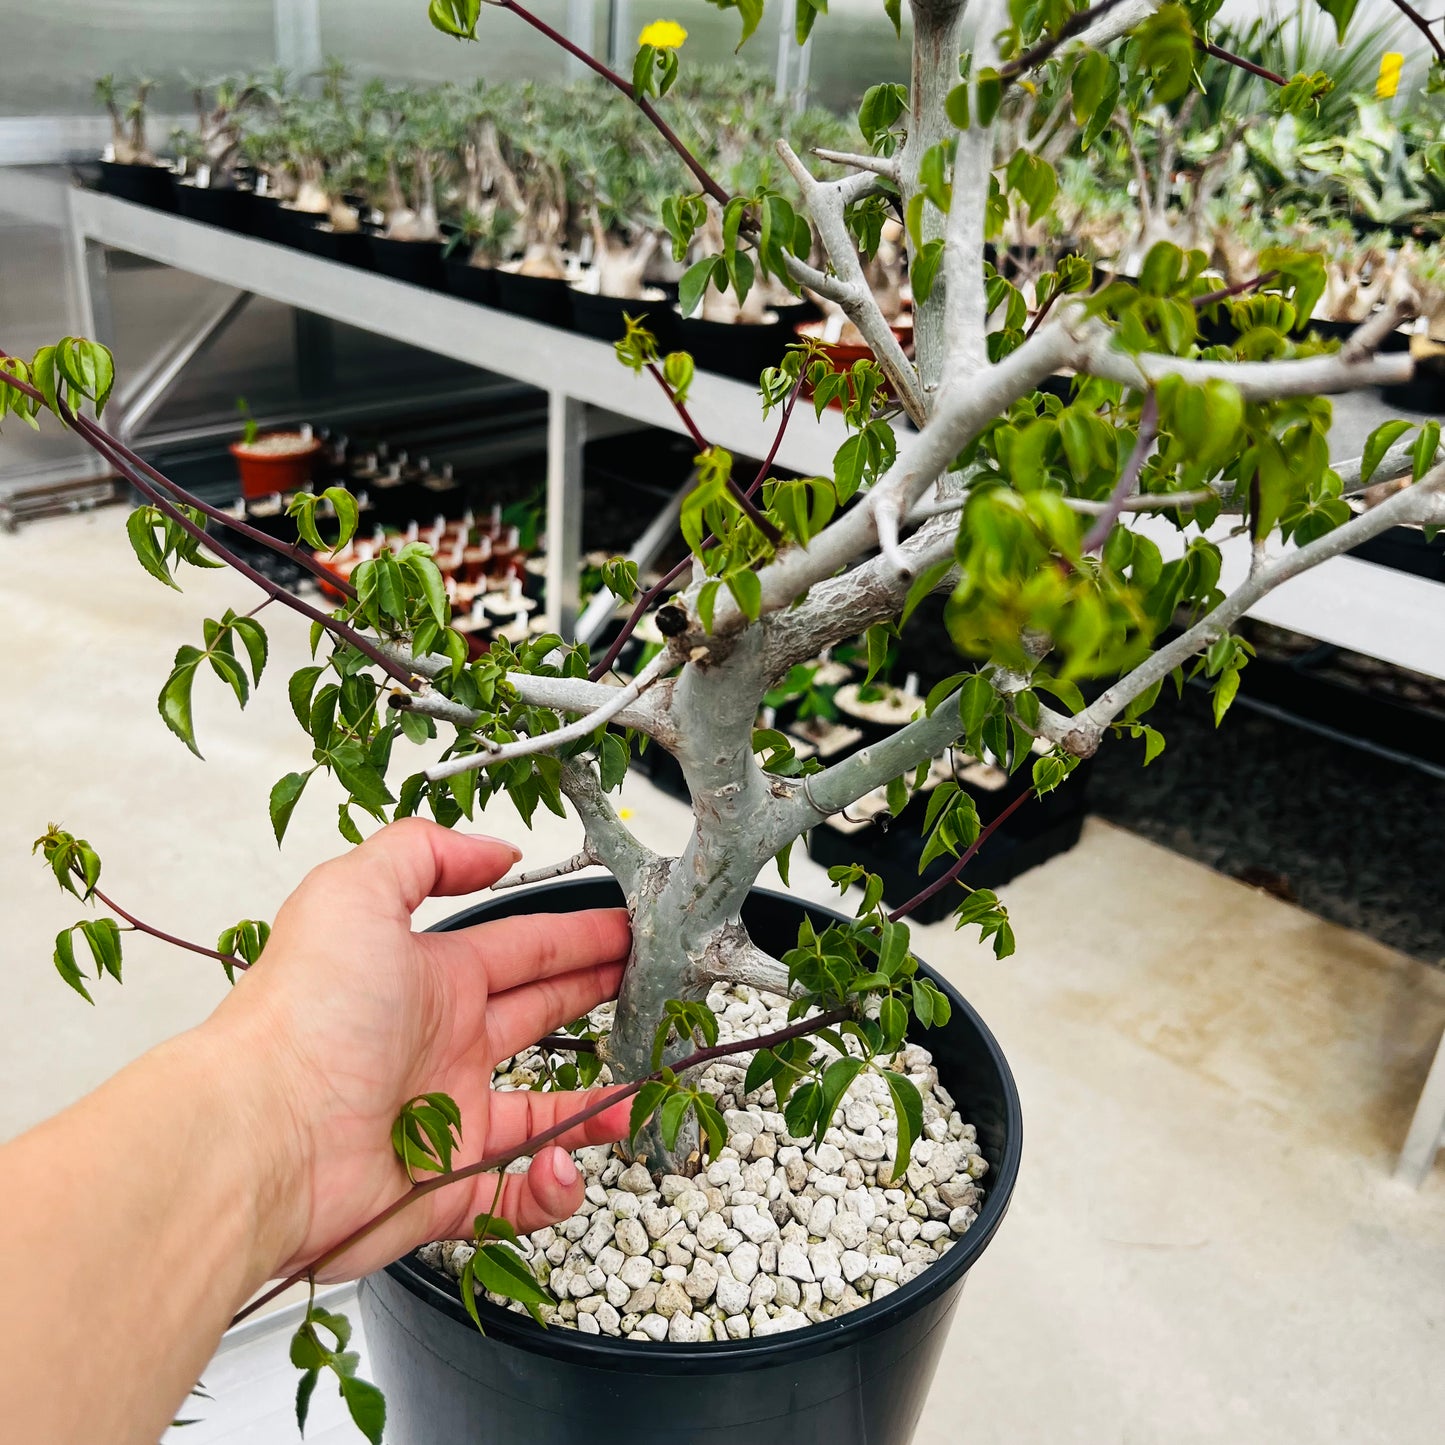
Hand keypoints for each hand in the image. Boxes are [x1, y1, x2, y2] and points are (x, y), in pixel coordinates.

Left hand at [207, 818, 632, 1281]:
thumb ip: (424, 851)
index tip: (626, 926)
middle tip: (648, 985)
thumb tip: (495, 851)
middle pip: (537, 1014)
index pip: (522, 946)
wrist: (261, 1136)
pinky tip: (564, 1167)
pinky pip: (511, 1196)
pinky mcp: (440, 1188)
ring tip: (633, 1096)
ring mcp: (443, 1117)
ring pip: (537, 1110)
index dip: (578, 935)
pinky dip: (549, 1189)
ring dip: (590, 1105)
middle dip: (593, 995)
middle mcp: (439, 1044)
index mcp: (429, 977)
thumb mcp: (354, 892)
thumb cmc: (305, 1014)